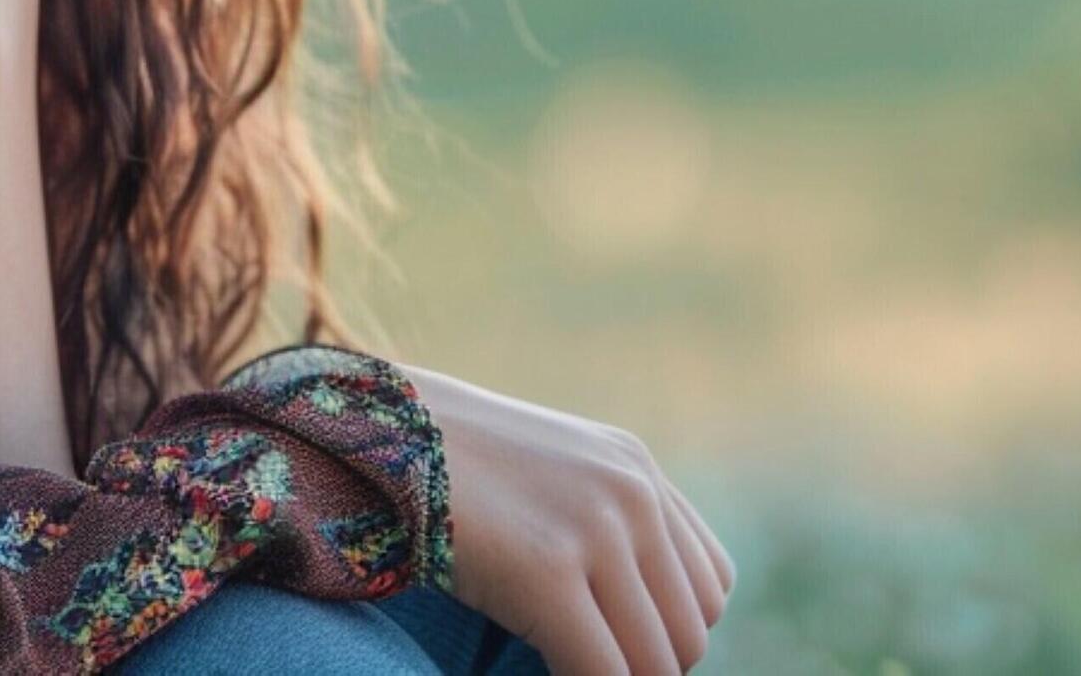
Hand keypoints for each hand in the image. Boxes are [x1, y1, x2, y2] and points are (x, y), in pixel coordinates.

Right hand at [404, 360, 734, 673]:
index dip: (669, 630)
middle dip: (644, 665)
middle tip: (581, 661)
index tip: (612, 641)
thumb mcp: (541, 474)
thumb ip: (598, 517)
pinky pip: (603, 672)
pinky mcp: (547, 571)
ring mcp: (594, 529)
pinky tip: (540, 674)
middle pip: (691, 630)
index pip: (710, 585)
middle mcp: (631, 492)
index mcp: (634, 467)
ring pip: (658, 662)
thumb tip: (625, 606)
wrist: (370, 428)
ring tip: (561, 665)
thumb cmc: (438, 462)